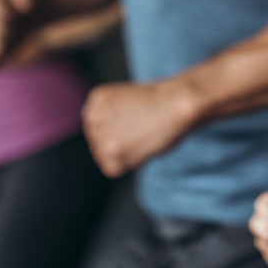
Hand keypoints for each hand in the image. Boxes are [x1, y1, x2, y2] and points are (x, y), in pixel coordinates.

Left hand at [82, 79, 198, 177]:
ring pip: (105, 156)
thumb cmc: (161, 101)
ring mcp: (100, 136)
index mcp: (96, 99)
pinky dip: (129, 163)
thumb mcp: (125, 99)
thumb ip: (109, 116)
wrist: (175, 104)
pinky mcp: (111, 154)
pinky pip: (114, 169)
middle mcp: (92, 117)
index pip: (96, 125)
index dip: (118, 128)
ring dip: (123, 153)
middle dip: (117, 141)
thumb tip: (106, 140)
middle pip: (97, 141)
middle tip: (141, 131)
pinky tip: (142, 146)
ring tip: (142, 137)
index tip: (135, 123)